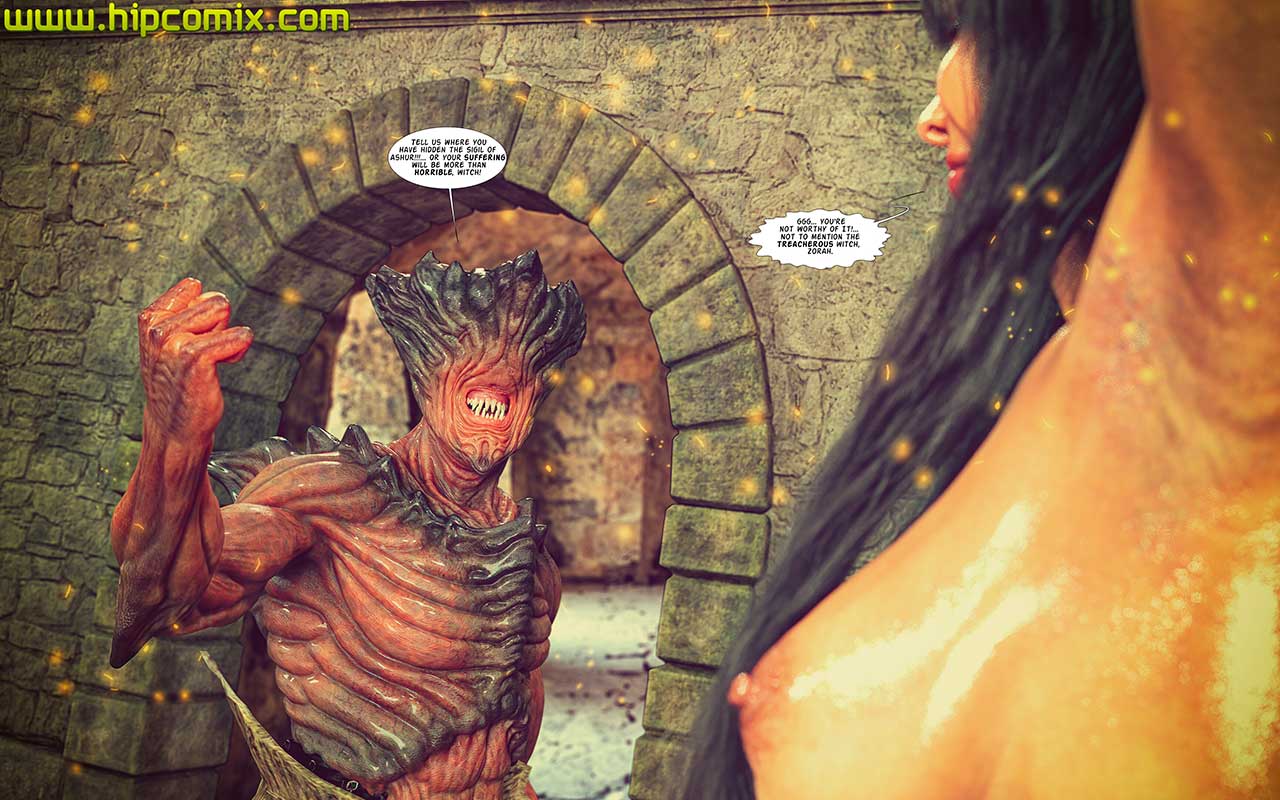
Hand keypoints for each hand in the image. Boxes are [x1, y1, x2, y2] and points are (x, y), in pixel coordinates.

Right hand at [138, 278, 252, 439]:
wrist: (173, 426)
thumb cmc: (177, 382)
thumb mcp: (170, 341)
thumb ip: (183, 310)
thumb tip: (198, 286)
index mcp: (150, 318)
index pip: (193, 288)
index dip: (204, 312)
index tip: (195, 337)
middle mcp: (157, 327)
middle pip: (214, 299)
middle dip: (219, 325)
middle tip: (204, 354)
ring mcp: (174, 341)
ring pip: (222, 309)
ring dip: (228, 336)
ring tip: (211, 361)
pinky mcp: (195, 357)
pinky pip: (239, 336)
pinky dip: (239, 349)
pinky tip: (222, 367)